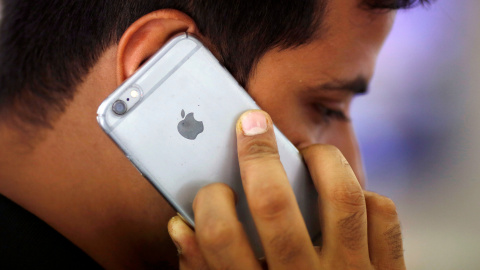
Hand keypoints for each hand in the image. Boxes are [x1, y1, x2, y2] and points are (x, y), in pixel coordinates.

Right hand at [168, 110, 404, 268]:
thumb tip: (182, 225)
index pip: (220, 236)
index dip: (209, 202)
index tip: (212, 189)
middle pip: (275, 205)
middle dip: (257, 155)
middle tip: (250, 123)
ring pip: (342, 198)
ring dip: (321, 160)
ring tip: (304, 150)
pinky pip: (382, 216)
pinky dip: (365, 195)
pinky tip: (344, 194)